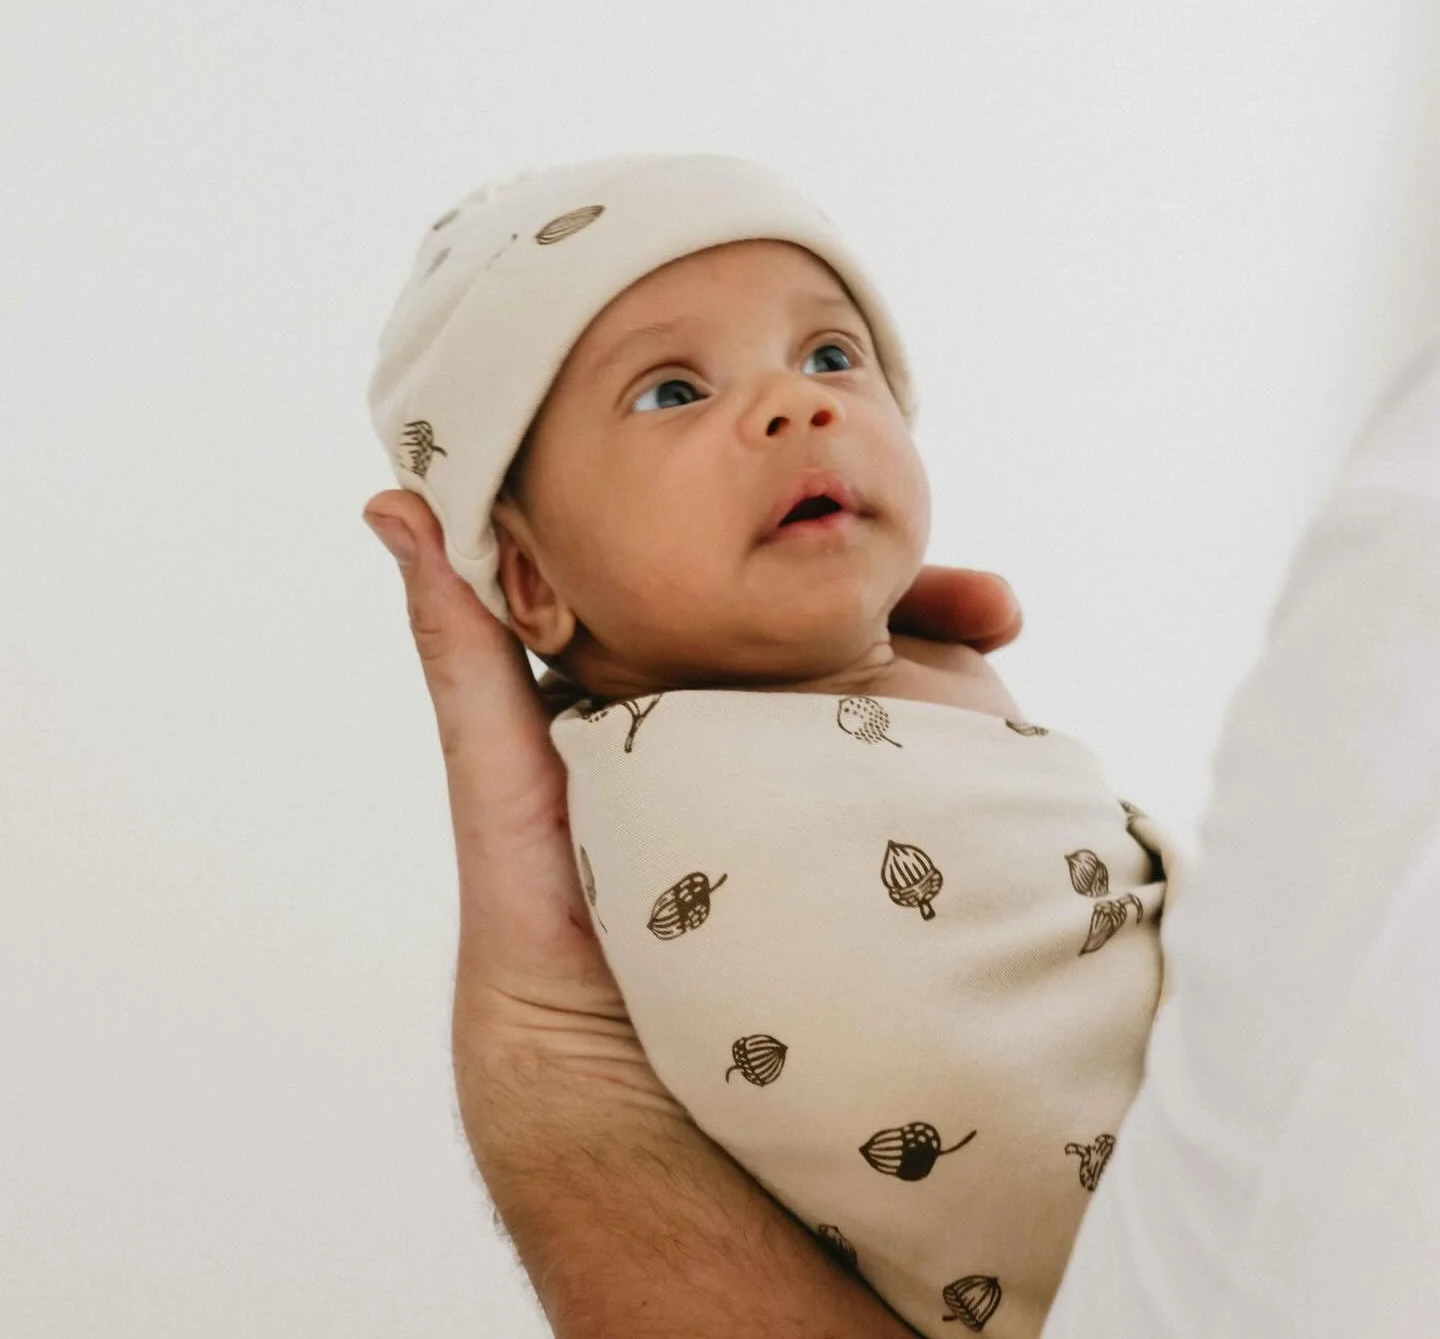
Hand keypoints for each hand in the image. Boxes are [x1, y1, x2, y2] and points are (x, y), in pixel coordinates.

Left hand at [362, 489, 1023, 1153]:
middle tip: (976, 584)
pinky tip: (1016, 707)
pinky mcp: (876, 860)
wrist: (627, 1111)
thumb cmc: (545, 938)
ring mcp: (827, 800)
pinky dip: (987, 748)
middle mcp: (759, 741)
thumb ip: (465, 649)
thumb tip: (391, 502)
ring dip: (961, 651)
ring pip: (911, 696)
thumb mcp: (502, 773)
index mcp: (678, 702)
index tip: (840, 487)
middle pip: (848, 630)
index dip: (799, 539)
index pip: (750, 593)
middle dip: (913, 588)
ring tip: (997, 616)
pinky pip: (946, 786)